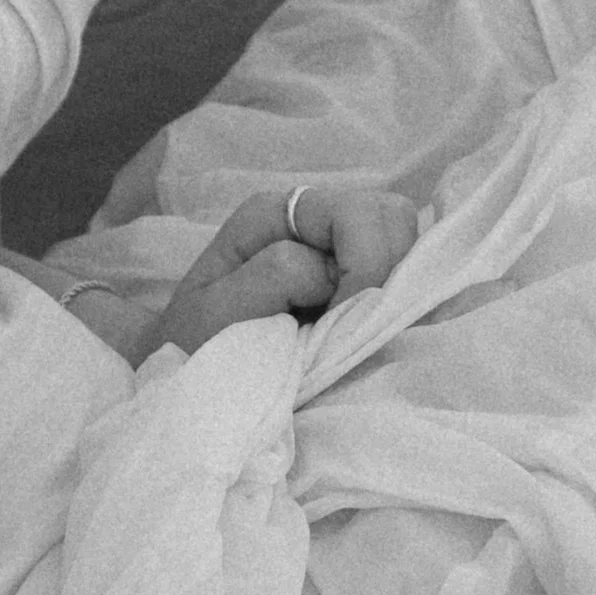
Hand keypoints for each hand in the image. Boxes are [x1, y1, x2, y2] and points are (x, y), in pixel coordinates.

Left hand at [152, 183, 420, 355]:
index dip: (365, 267)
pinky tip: (380, 332)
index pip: (353, 215)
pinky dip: (403, 301)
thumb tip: (333, 270)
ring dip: (400, 287)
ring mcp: (335, 252)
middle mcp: (309, 221)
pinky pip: (399, 278)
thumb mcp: (219, 311)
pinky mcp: (353, 286)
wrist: (191, 379)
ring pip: (404, 244)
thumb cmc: (198, 345)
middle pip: (389, 217)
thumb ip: (272, 277)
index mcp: (273, 214)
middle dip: (392, 270)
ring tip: (372, 330)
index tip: (349, 323)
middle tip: (367, 325)